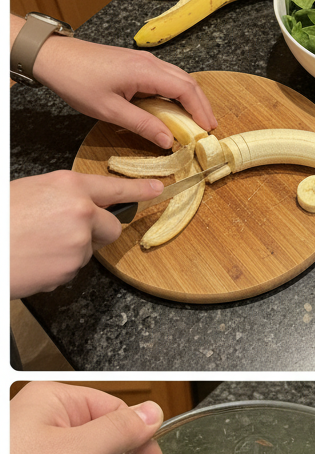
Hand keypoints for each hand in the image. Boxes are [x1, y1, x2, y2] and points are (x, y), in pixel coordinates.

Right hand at [10, 171, 164, 297]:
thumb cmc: (3, 217)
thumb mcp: (31, 192)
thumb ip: (63, 197)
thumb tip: (83, 206)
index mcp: (68, 185)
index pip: (115, 187)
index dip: (140, 190)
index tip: (159, 190)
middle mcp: (81, 212)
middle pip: (112, 226)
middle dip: (98, 231)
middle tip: (65, 232)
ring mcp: (79, 242)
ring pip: (89, 249)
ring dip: (70, 250)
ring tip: (35, 243)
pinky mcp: (72, 268)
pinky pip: (73, 267)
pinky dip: (57, 266)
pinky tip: (34, 258)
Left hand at [12, 15, 216, 148]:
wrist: (51, 56)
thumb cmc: (76, 80)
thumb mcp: (110, 110)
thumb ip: (143, 125)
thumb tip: (169, 141)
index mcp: (146, 72)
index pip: (186, 90)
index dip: (201, 111)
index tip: (207, 130)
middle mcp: (149, 62)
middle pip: (188, 82)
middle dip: (202, 105)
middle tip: (208, 128)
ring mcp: (143, 60)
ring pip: (178, 78)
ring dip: (191, 99)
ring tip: (196, 120)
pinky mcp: (135, 63)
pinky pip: (165, 77)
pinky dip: (177, 93)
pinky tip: (174, 107)